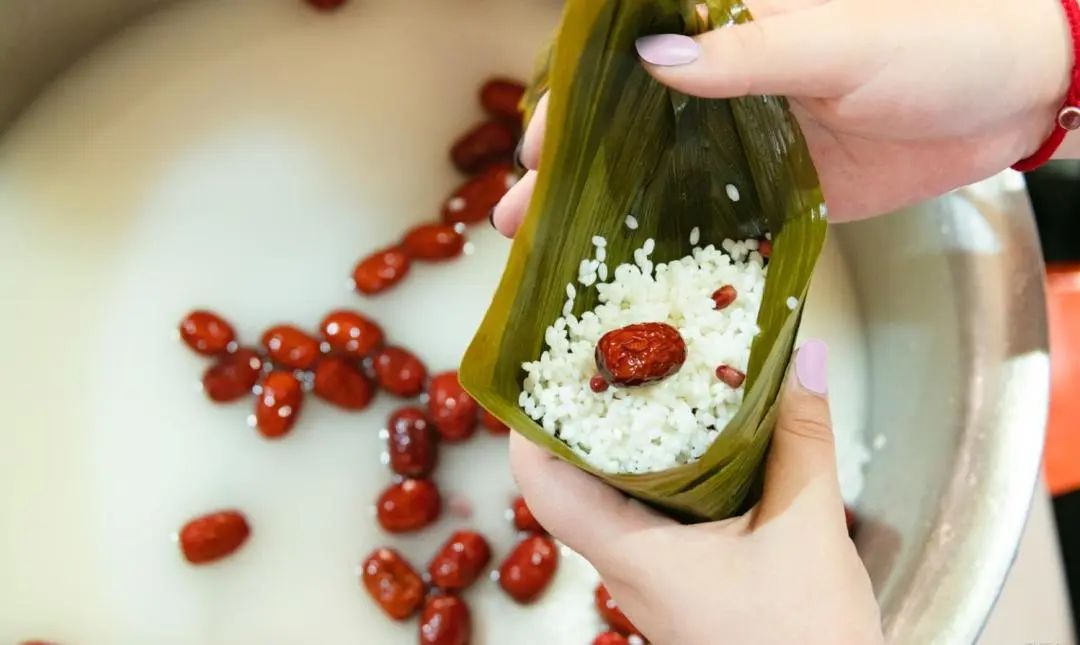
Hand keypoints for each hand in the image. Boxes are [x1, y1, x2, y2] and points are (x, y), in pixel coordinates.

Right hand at [492, 0, 1072, 227]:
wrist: (1016, 96)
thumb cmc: (937, 39)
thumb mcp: (839, 40)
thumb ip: (747, 54)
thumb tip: (652, 61)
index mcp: (735, 34)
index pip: (631, 65)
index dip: (577, 104)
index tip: (538, 145)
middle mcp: (730, 92)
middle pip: (631, 135)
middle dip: (573, 175)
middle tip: (518, 216)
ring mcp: (753, 149)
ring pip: (664, 185)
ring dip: (610, 219)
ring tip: (553, 255)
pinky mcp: (786, 196)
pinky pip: (722, 226)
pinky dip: (680, 252)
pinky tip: (636, 281)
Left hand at [510, 340, 882, 643]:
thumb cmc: (805, 637)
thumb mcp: (807, 524)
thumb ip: (802, 437)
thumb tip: (804, 357)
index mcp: (634, 553)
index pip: (543, 485)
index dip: (530, 425)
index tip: (544, 372)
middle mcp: (628, 567)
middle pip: (572, 483)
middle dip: (582, 418)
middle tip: (604, 359)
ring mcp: (652, 579)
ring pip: (612, 501)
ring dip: (623, 445)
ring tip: (648, 386)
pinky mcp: (679, 584)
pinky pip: (650, 519)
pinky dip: (662, 474)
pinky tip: (698, 445)